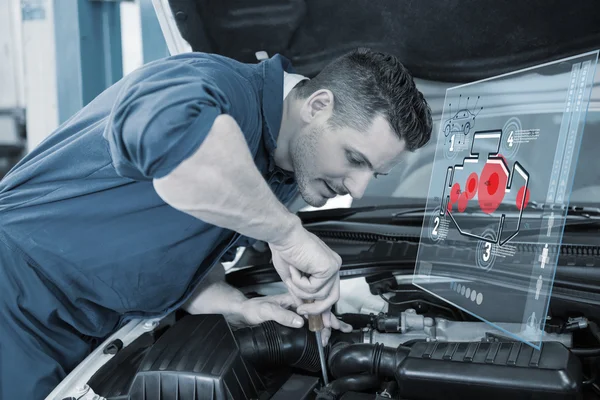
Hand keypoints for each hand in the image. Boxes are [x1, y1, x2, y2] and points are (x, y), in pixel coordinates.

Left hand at [232, 293, 352, 345]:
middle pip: (318, 310)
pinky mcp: (290, 316)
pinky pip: (307, 319)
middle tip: (344, 328)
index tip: (331, 327)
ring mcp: (293, 309)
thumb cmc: (252, 309)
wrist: (241, 312)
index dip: (325, 318)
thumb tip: (300, 322)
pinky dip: (317, 323)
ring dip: (327, 322)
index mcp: (292, 299)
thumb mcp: (266, 311)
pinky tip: (322, 327)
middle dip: (332, 320)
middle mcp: (295, 303)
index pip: (313, 307)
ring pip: (315, 315)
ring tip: (340, 327)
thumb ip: (282, 316)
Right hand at [269, 225, 341, 314]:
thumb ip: (300, 293)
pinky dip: (300, 283)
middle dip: (316, 308)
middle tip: (302, 310)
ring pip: (321, 295)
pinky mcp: (329, 267)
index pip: (330, 291)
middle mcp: (332, 266)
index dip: (325, 308)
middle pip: (332, 297)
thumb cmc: (285, 249)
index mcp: (325, 266)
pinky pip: (315, 289)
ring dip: (301, 290)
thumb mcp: (292, 278)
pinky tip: (295, 269)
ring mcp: (333, 266)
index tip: (322, 321)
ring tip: (291, 277)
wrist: (283, 236)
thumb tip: (302, 306)